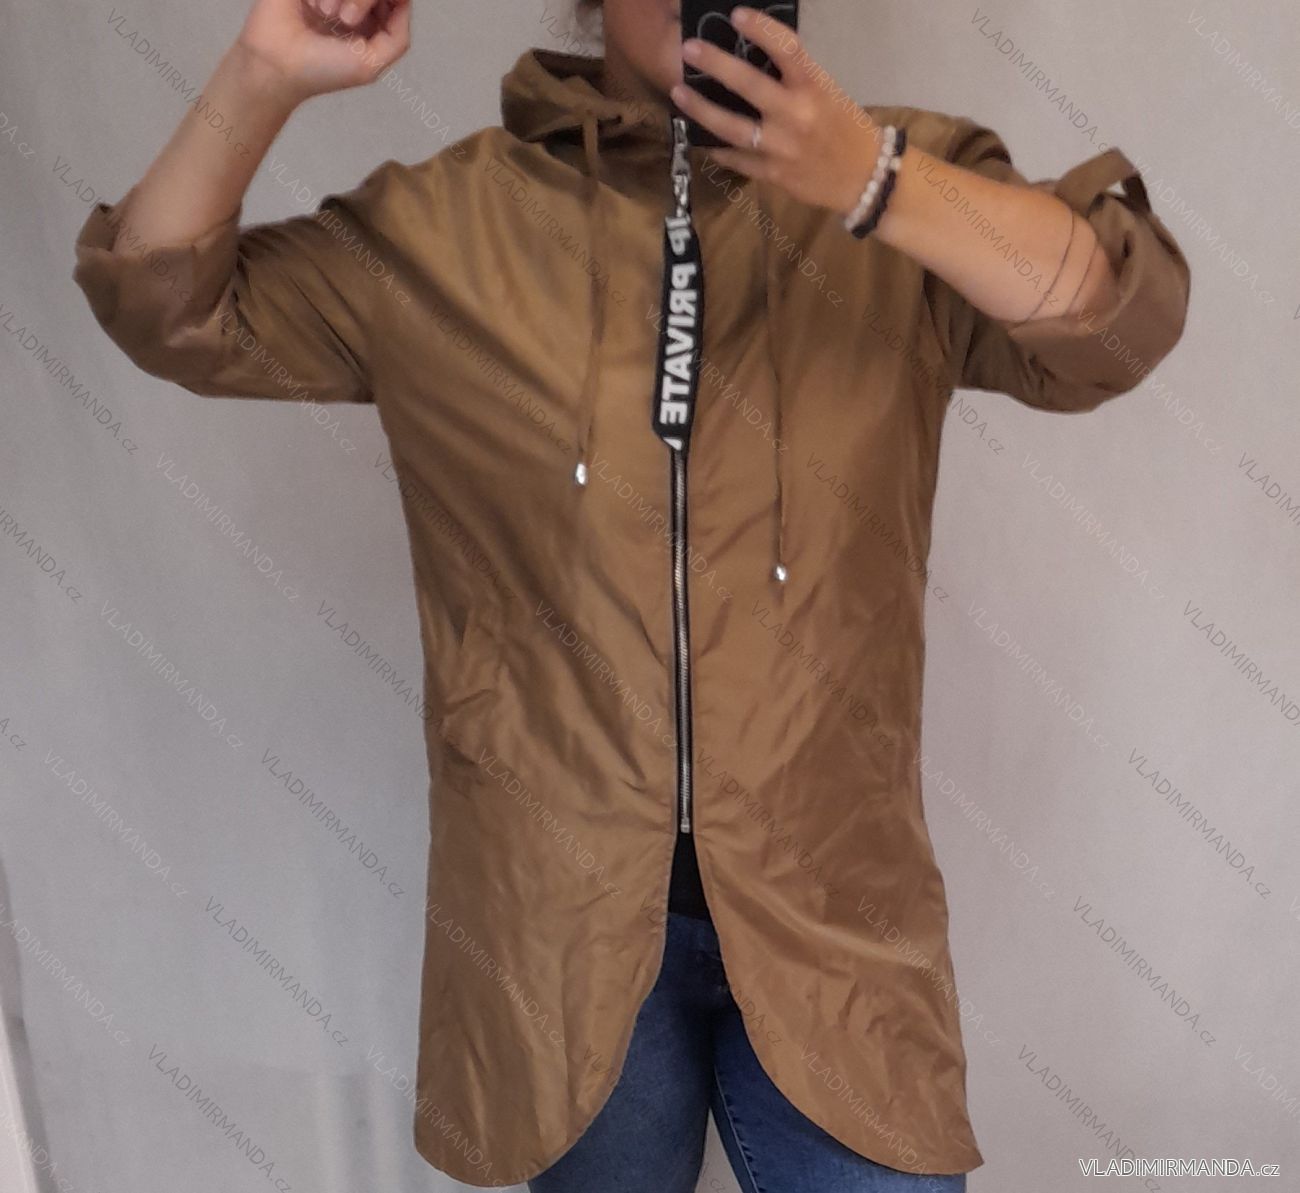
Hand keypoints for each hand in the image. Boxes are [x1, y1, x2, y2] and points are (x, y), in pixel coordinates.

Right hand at [236, 0, 411, 104]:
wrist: (277, 63)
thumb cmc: (322, 69)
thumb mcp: (371, 63)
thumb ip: (397, 37)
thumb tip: (404, 2)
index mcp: (369, 25)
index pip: (393, 2)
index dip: (391, 1)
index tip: (373, 12)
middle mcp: (350, 4)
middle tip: (345, 19)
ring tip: (327, 15)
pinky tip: (314, 6)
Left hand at [669, 5, 883, 217]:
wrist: (864, 179)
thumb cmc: (845, 128)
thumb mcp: (827, 93)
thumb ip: (794, 79)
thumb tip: (755, 57)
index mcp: (814, 88)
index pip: (786, 49)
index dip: (760, 29)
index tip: (736, 15)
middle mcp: (795, 115)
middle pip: (748, 85)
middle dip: (715, 64)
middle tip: (689, 49)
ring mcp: (780, 148)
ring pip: (730, 127)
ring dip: (700, 109)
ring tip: (678, 93)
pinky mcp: (771, 174)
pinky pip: (736, 158)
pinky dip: (717, 147)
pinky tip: (701, 136)